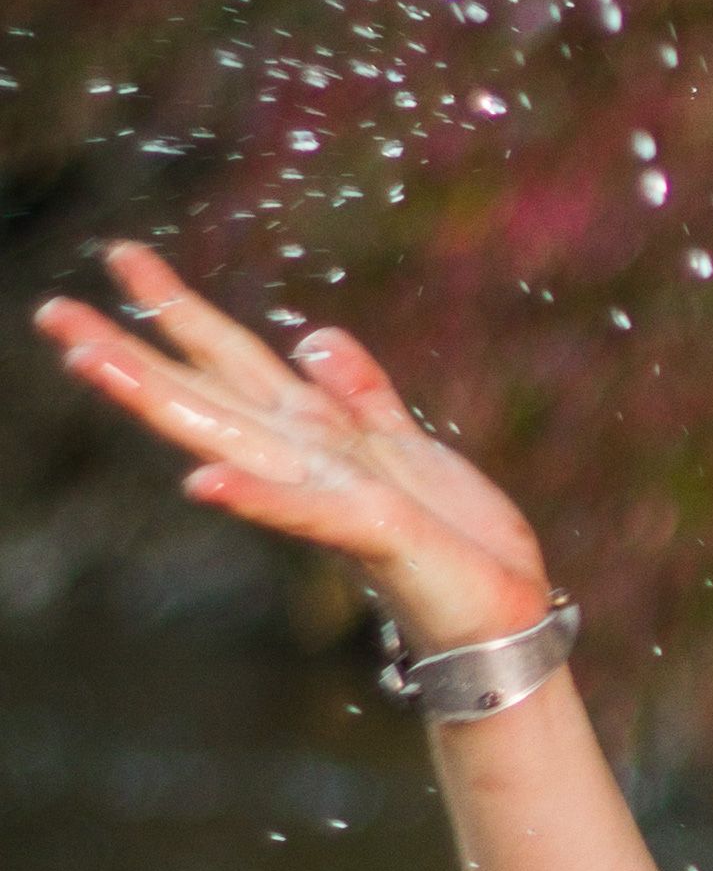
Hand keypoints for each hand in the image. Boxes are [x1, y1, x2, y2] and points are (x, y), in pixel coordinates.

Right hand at [36, 245, 552, 651]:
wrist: (501, 614)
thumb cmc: (454, 540)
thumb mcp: (407, 444)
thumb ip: (360, 393)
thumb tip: (313, 336)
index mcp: (314, 431)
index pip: (231, 358)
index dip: (179, 308)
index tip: (123, 256)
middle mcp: (305, 459)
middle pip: (204, 392)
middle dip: (129, 350)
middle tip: (52, 310)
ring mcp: (328, 494)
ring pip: (229, 437)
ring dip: (159, 401)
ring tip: (92, 361)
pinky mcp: (369, 528)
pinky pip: (302, 508)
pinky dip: (253, 495)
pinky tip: (198, 482)